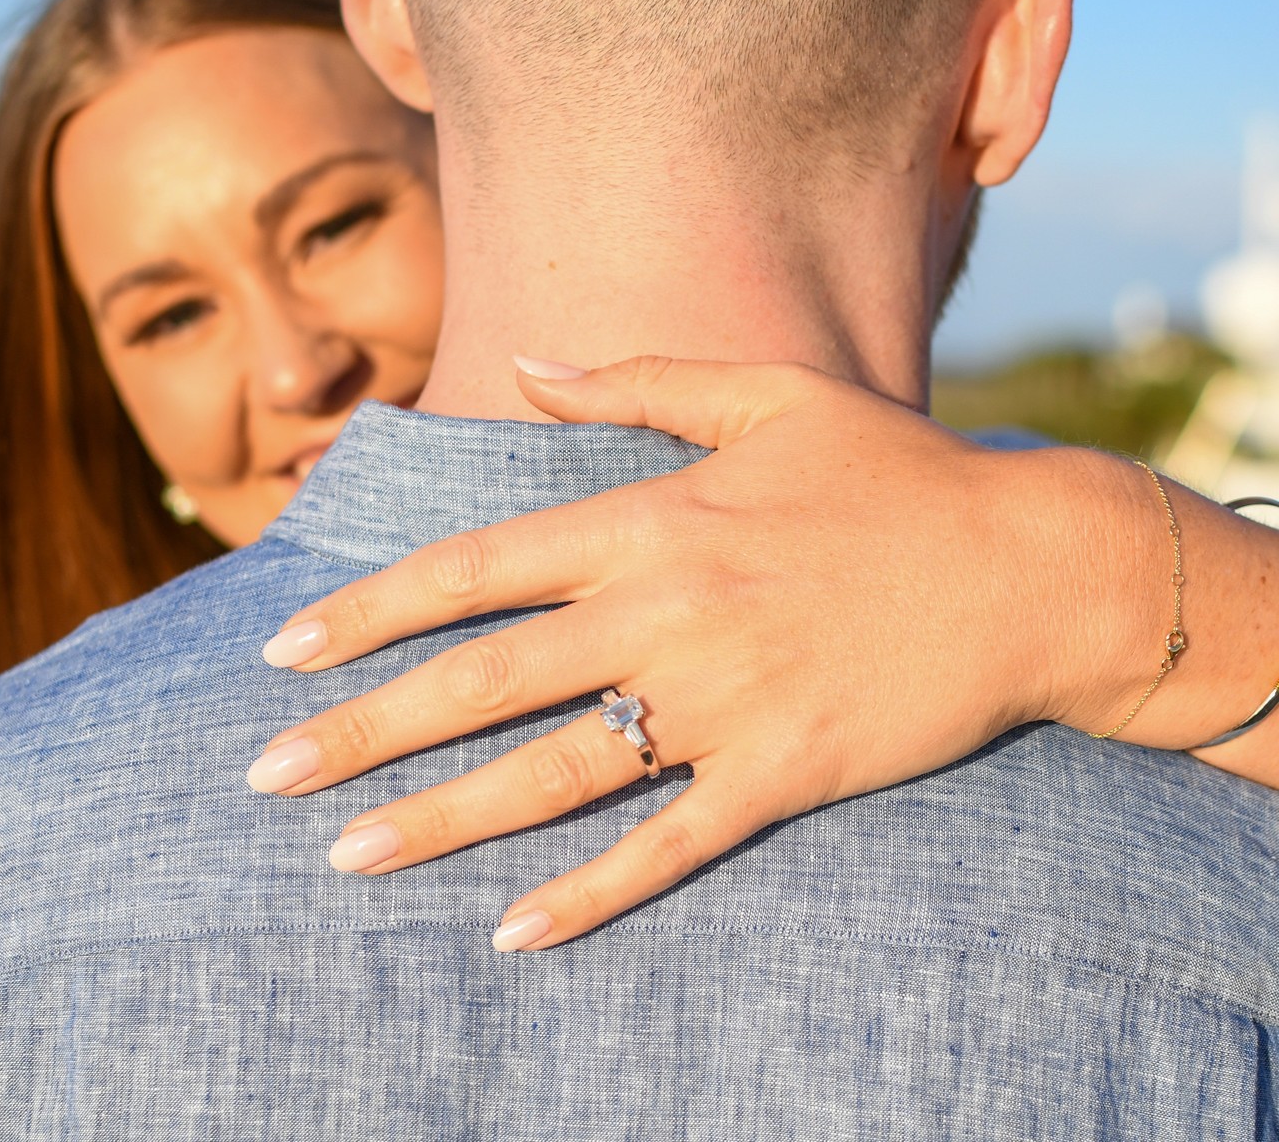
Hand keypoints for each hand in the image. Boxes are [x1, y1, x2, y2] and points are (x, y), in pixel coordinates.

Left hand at [250, 357, 1152, 950]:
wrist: (1030, 565)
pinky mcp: (784, 774)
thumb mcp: (768, 397)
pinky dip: (590, 894)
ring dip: (441, 820)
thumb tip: (530, 362)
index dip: (370, 610)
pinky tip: (512, 933)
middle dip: (363, 728)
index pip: (474, 570)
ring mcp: (724, 701)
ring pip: (553, 774)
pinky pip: (669, 846)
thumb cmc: (894, 473)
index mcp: (651, 520)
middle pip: (483, 680)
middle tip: (266, 773)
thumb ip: (638, 378)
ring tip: (345, 857)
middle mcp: (668, 612)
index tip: (286, 651)